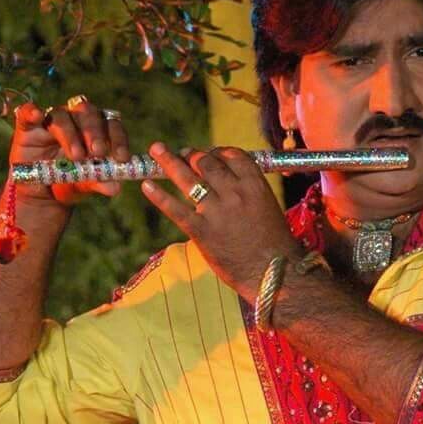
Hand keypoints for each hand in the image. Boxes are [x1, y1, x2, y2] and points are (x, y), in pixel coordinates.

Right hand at [10, 101, 130, 205]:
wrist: (41, 192)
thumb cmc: (70, 181)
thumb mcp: (87, 183)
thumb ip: (100, 181)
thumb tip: (115, 187)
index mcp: (98, 128)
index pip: (112, 125)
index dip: (118, 139)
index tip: (122, 158)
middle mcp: (76, 118)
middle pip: (89, 113)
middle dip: (95, 133)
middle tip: (98, 152)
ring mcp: (51, 119)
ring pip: (62, 116)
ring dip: (71, 134)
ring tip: (77, 156)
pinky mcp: (27, 126)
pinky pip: (27, 113)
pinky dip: (31, 112)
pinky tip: (36, 115)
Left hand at [141, 143, 300, 301]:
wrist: (273, 273)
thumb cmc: (276, 244)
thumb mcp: (269, 207)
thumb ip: (250, 191)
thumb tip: (231, 181)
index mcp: (254, 184)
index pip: (232, 155)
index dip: (217, 151)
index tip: (209, 152)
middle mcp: (234, 192)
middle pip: (207, 162)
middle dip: (192, 155)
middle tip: (183, 153)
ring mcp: (215, 211)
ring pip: (187, 178)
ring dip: (169, 161)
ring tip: (157, 150)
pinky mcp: (201, 231)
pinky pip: (175, 209)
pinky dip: (159, 196)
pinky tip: (146, 186)